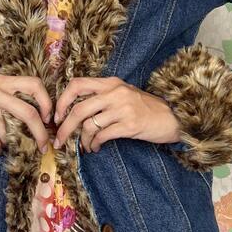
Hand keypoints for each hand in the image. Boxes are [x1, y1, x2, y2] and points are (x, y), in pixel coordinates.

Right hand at [0, 75, 53, 156]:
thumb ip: (9, 99)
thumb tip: (38, 119)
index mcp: (1, 82)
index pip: (34, 84)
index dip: (46, 103)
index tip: (48, 119)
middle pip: (29, 113)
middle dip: (41, 133)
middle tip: (43, 146)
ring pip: (10, 133)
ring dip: (11, 144)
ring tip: (3, 145)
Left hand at [52, 76, 182, 152]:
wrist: (174, 117)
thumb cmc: (147, 108)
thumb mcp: (124, 95)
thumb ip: (102, 97)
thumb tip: (74, 112)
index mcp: (111, 83)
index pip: (77, 84)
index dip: (62, 101)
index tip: (57, 116)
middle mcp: (115, 92)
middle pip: (78, 108)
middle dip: (64, 128)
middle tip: (59, 140)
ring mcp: (123, 108)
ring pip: (89, 125)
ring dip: (82, 140)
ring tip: (85, 146)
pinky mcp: (130, 125)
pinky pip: (103, 136)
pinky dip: (95, 144)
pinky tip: (96, 148)